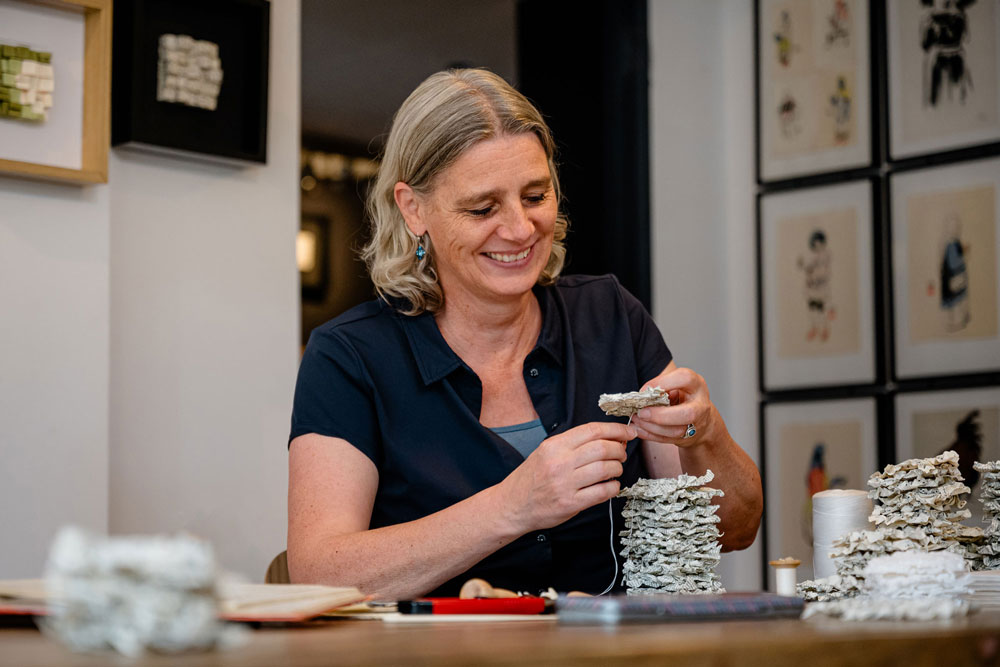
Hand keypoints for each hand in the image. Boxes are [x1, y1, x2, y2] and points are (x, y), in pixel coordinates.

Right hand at [497, 421, 636, 533]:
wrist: (512, 505)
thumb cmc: (532, 477)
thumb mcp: (546, 451)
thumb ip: (573, 444)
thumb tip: (609, 437)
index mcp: (554, 445)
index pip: (593, 430)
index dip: (616, 429)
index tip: (629, 432)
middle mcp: (559, 463)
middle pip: (603, 448)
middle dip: (619, 450)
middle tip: (621, 453)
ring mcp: (565, 484)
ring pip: (606, 469)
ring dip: (617, 468)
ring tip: (615, 470)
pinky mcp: (570, 504)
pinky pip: (602, 492)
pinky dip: (613, 487)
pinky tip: (611, 486)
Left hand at [632, 367, 717, 448]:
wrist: (701, 418)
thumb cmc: (684, 397)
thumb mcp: (677, 385)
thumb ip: (663, 387)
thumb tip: (643, 394)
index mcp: (697, 385)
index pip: (685, 379)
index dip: (662, 383)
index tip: (644, 390)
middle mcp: (701, 405)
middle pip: (687, 413)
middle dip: (660, 415)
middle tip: (641, 412)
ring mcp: (696, 424)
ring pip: (676, 431)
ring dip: (652, 427)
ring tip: (637, 419)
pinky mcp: (687, 438)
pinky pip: (668, 439)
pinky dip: (650, 435)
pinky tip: (638, 429)